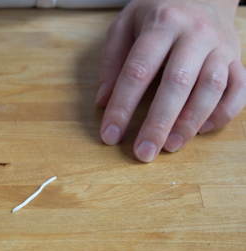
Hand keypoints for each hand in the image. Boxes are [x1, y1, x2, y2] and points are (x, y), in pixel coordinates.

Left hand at [97, 0, 245, 161]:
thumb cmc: (158, 13)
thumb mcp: (125, 24)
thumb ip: (112, 60)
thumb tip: (103, 101)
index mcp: (162, 23)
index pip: (138, 70)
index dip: (122, 106)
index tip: (110, 135)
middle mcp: (195, 34)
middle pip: (177, 83)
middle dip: (158, 123)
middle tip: (143, 153)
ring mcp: (220, 47)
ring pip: (212, 88)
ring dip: (190, 123)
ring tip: (169, 146)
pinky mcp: (238, 59)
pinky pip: (239, 90)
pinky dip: (222, 114)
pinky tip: (201, 130)